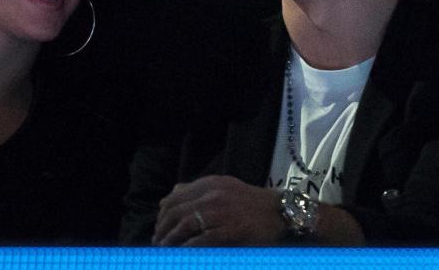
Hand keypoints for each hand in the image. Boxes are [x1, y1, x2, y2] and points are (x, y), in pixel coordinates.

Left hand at [152, 175, 285, 245]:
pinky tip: (181, 255)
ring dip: (170, 240)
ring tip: (164, 249)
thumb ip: (199, 190)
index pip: (176, 197)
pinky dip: (186, 249)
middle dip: (162, 227)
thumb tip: (172, 193)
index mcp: (210, 184)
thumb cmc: (252, 204)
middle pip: (176, 211)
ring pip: (184, 226)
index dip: (163, 213)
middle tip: (157, 240)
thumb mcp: (225, 187)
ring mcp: (219, 212)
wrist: (281, 213)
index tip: (159, 225)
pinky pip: (199, 241)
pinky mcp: (227, 231)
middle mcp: (212, 194)